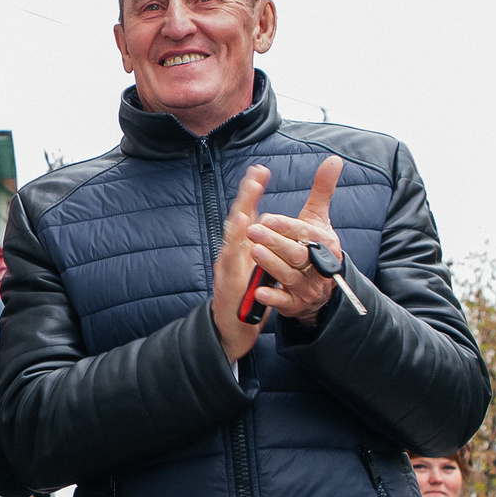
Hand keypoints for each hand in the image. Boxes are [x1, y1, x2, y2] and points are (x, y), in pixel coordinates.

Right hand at [210, 165, 276, 359]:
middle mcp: (232, 250)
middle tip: (254, 177)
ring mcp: (227, 267)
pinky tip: (238, 240)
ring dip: (236, 224)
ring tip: (244, 207)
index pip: (248, 212)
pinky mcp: (227, 284)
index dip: (252, 191)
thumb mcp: (259, 263)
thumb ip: (264, 242)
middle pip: (237, 219)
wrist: (234, 325)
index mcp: (243, 244)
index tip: (261, 170)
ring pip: (230, 241)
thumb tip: (268, 219)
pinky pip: (229, 267)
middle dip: (245, 198)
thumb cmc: (247, 291)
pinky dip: (232, 251)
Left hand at [239, 154, 347, 326]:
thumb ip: (323, 191)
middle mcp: (317, 265)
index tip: (268, 218)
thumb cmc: (315, 246)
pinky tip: (259, 291)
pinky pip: (284, 302)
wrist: (323, 287)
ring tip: (254, 252)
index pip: (304, 233)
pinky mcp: (295, 304)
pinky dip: (273, 297)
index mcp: (323, 243)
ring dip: (272, 265)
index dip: (287, 226)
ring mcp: (307, 286)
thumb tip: (334, 159)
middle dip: (275, 243)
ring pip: (288, 276)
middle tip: (254, 231)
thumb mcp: (318, 219)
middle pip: (296, 254)